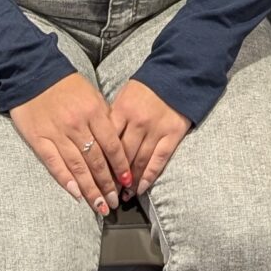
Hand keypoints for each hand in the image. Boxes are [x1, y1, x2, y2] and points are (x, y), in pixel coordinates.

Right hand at [9, 72, 123, 213]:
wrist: (33, 73)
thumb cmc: (66, 85)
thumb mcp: (91, 94)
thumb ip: (103, 118)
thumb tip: (116, 143)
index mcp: (93, 111)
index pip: (112, 145)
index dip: (120, 166)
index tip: (127, 181)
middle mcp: (77, 125)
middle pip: (96, 160)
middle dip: (107, 184)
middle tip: (114, 202)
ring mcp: (57, 133)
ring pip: (77, 167)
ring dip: (90, 189)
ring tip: (99, 206)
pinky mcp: (39, 139)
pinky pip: (55, 164)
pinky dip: (66, 180)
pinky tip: (76, 194)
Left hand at [108, 77, 189, 195]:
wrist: (176, 76)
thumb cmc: (145, 89)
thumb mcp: (123, 97)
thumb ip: (112, 119)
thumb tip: (98, 143)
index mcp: (122, 110)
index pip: (107, 142)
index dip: (100, 162)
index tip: (94, 177)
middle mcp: (138, 122)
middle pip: (122, 154)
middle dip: (113, 175)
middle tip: (106, 192)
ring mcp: (156, 129)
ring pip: (139, 160)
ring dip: (130, 181)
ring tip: (122, 195)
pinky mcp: (172, 134)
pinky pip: (159, 160)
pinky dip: (149, 176)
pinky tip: (140, 188)